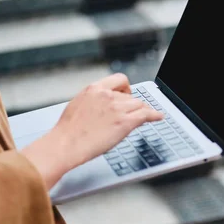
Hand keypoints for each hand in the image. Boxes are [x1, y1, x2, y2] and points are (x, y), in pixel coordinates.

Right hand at [22, 74, 163, 189]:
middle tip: (130, 114)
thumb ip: (94, 102)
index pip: (119, 79)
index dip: (126, 88)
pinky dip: (155, 115)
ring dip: (140, 112)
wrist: (65, 144)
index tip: (128, 93)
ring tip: (141, 118)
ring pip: (139, 105)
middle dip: (131, 105)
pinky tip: (158, 117)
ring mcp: (117, 108)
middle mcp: (107, 95)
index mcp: (94, 89)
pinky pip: (146, 114)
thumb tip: (103, 107)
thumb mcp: (78, 106)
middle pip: (131, 96)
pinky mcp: (124, 122)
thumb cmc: (67, 132)